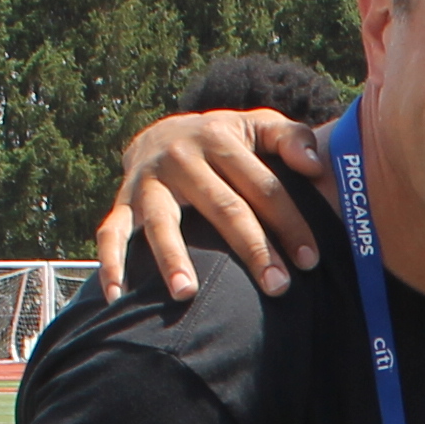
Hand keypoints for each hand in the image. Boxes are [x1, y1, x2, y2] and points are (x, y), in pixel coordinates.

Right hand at [93, 109, 322, 302]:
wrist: (161, 134)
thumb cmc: (225, 143)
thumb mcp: (257, 127)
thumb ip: (291, 139)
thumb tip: (314, 166)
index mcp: (219, 140)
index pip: (262, 186)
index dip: (289, 223)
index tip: (310, 261)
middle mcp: (181, 158)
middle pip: (222, 208)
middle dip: (253, 249)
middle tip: (277, 288)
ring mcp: (148, 183)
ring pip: (162, 223)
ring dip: (172, 258)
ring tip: (187, 294)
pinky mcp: (122, 203)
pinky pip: (111, 234)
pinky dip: (110, 264)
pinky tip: (116, 296)